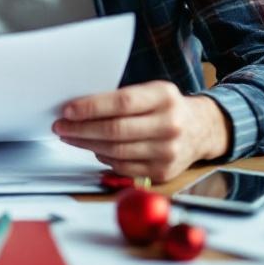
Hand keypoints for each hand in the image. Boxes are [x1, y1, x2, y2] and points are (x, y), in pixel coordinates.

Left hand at [51, 81, 230, 182]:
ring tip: (70, 137)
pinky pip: (123, 167)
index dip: (91, 108)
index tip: (68, 110)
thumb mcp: (151, 92)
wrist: (201, 130)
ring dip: (87, 144)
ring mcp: (168, 151)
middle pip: (115, 130)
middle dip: (81, 129)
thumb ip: (121, 98)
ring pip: (116, 151)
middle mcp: (169, 125)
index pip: (121, 103)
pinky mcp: (163, 172)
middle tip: (61, 126)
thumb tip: (79, 108)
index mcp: (164, 97)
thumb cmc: (167, 108)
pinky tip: (94, 149)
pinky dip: (104, 158)